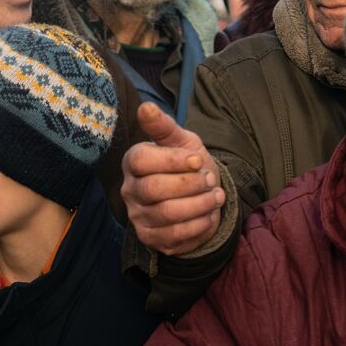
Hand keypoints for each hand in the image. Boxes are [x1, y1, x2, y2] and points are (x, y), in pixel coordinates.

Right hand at [121, 103, 225, 255]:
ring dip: (200, 204)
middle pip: (155, 189)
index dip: (173, 161)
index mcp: (133, 162)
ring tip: (215, 196)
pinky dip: (199, 224)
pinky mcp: (150, 238)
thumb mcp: (182, 141)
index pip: (142, 161)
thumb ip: (164, 126)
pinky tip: (209, 214)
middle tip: (209, 180)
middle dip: (191, 184)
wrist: (198, 196)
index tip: (197, 160)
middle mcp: (129, 190)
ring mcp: (138, 216)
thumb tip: (146, 107)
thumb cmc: (187, 164)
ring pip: (168, 213)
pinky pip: (176, 235)